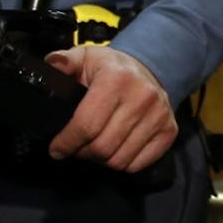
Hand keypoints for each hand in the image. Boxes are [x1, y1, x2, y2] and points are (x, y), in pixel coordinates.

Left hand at [44, 44, 177, 172]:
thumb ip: (63, 61)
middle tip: (76, 147)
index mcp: (117, 78)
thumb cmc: (110, 68)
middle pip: (102, 147)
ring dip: (101, 160)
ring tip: (95, 147)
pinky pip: (138, 165)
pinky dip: (122, 164)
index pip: (87, 124)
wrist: (150, 69)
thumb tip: (52, 65)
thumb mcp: (85, 57)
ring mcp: (159, 115)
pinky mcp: (169, 131)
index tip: (56, 149)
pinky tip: (115, 150)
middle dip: (82, 153)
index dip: (66, 142)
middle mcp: (142, 96)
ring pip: (119, 160)